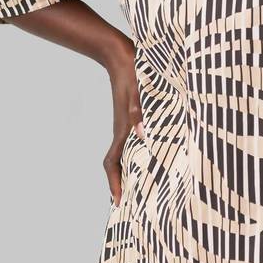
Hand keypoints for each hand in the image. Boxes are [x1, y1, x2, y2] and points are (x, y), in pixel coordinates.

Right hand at [101, 33, 142, 205]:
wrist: (121, 55)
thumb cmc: (132, 72)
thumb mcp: (139, 92)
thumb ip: (140, 113)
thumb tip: (142, 134)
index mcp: (123, 130)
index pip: (113, 163)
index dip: (115, 183)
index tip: (118, 202)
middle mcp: (124, 132)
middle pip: (118, 166)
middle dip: (122, 186)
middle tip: (130, 207)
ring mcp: (127, 127)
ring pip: (126, 156)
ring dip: (129, 174)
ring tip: (140, 191)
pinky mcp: (133, 120)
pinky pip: (133, 145)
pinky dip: (138, 158)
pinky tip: (149, 161)